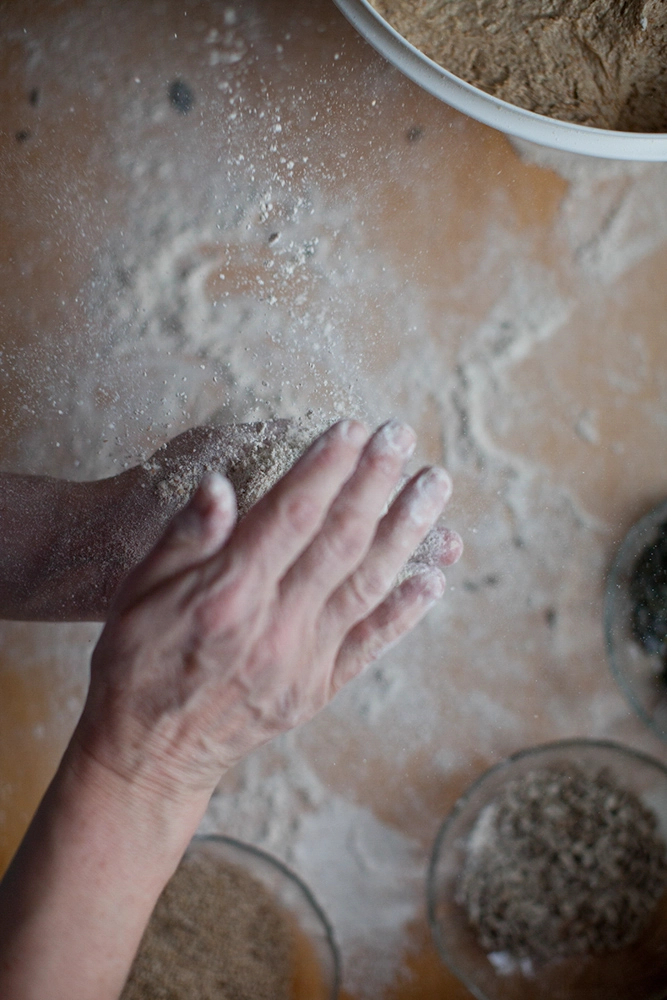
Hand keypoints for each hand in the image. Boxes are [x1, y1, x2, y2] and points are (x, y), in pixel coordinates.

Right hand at [73, 419, 461, 802]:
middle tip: (403, 436)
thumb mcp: (138, 592)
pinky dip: (406, 610)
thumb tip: (218, 484)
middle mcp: (275, 625)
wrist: (149, 757)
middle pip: (340, 540)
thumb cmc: (135, 663)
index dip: (326, 467)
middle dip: (376, 482)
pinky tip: (435, 577)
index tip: (353, 427)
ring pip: (367, 584)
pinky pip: (371, 644)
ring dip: (407, 532)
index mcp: (228, 593)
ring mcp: (303, 661)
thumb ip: (184, 538)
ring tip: (434, 487)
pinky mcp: (317, 690)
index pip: (291, 514)